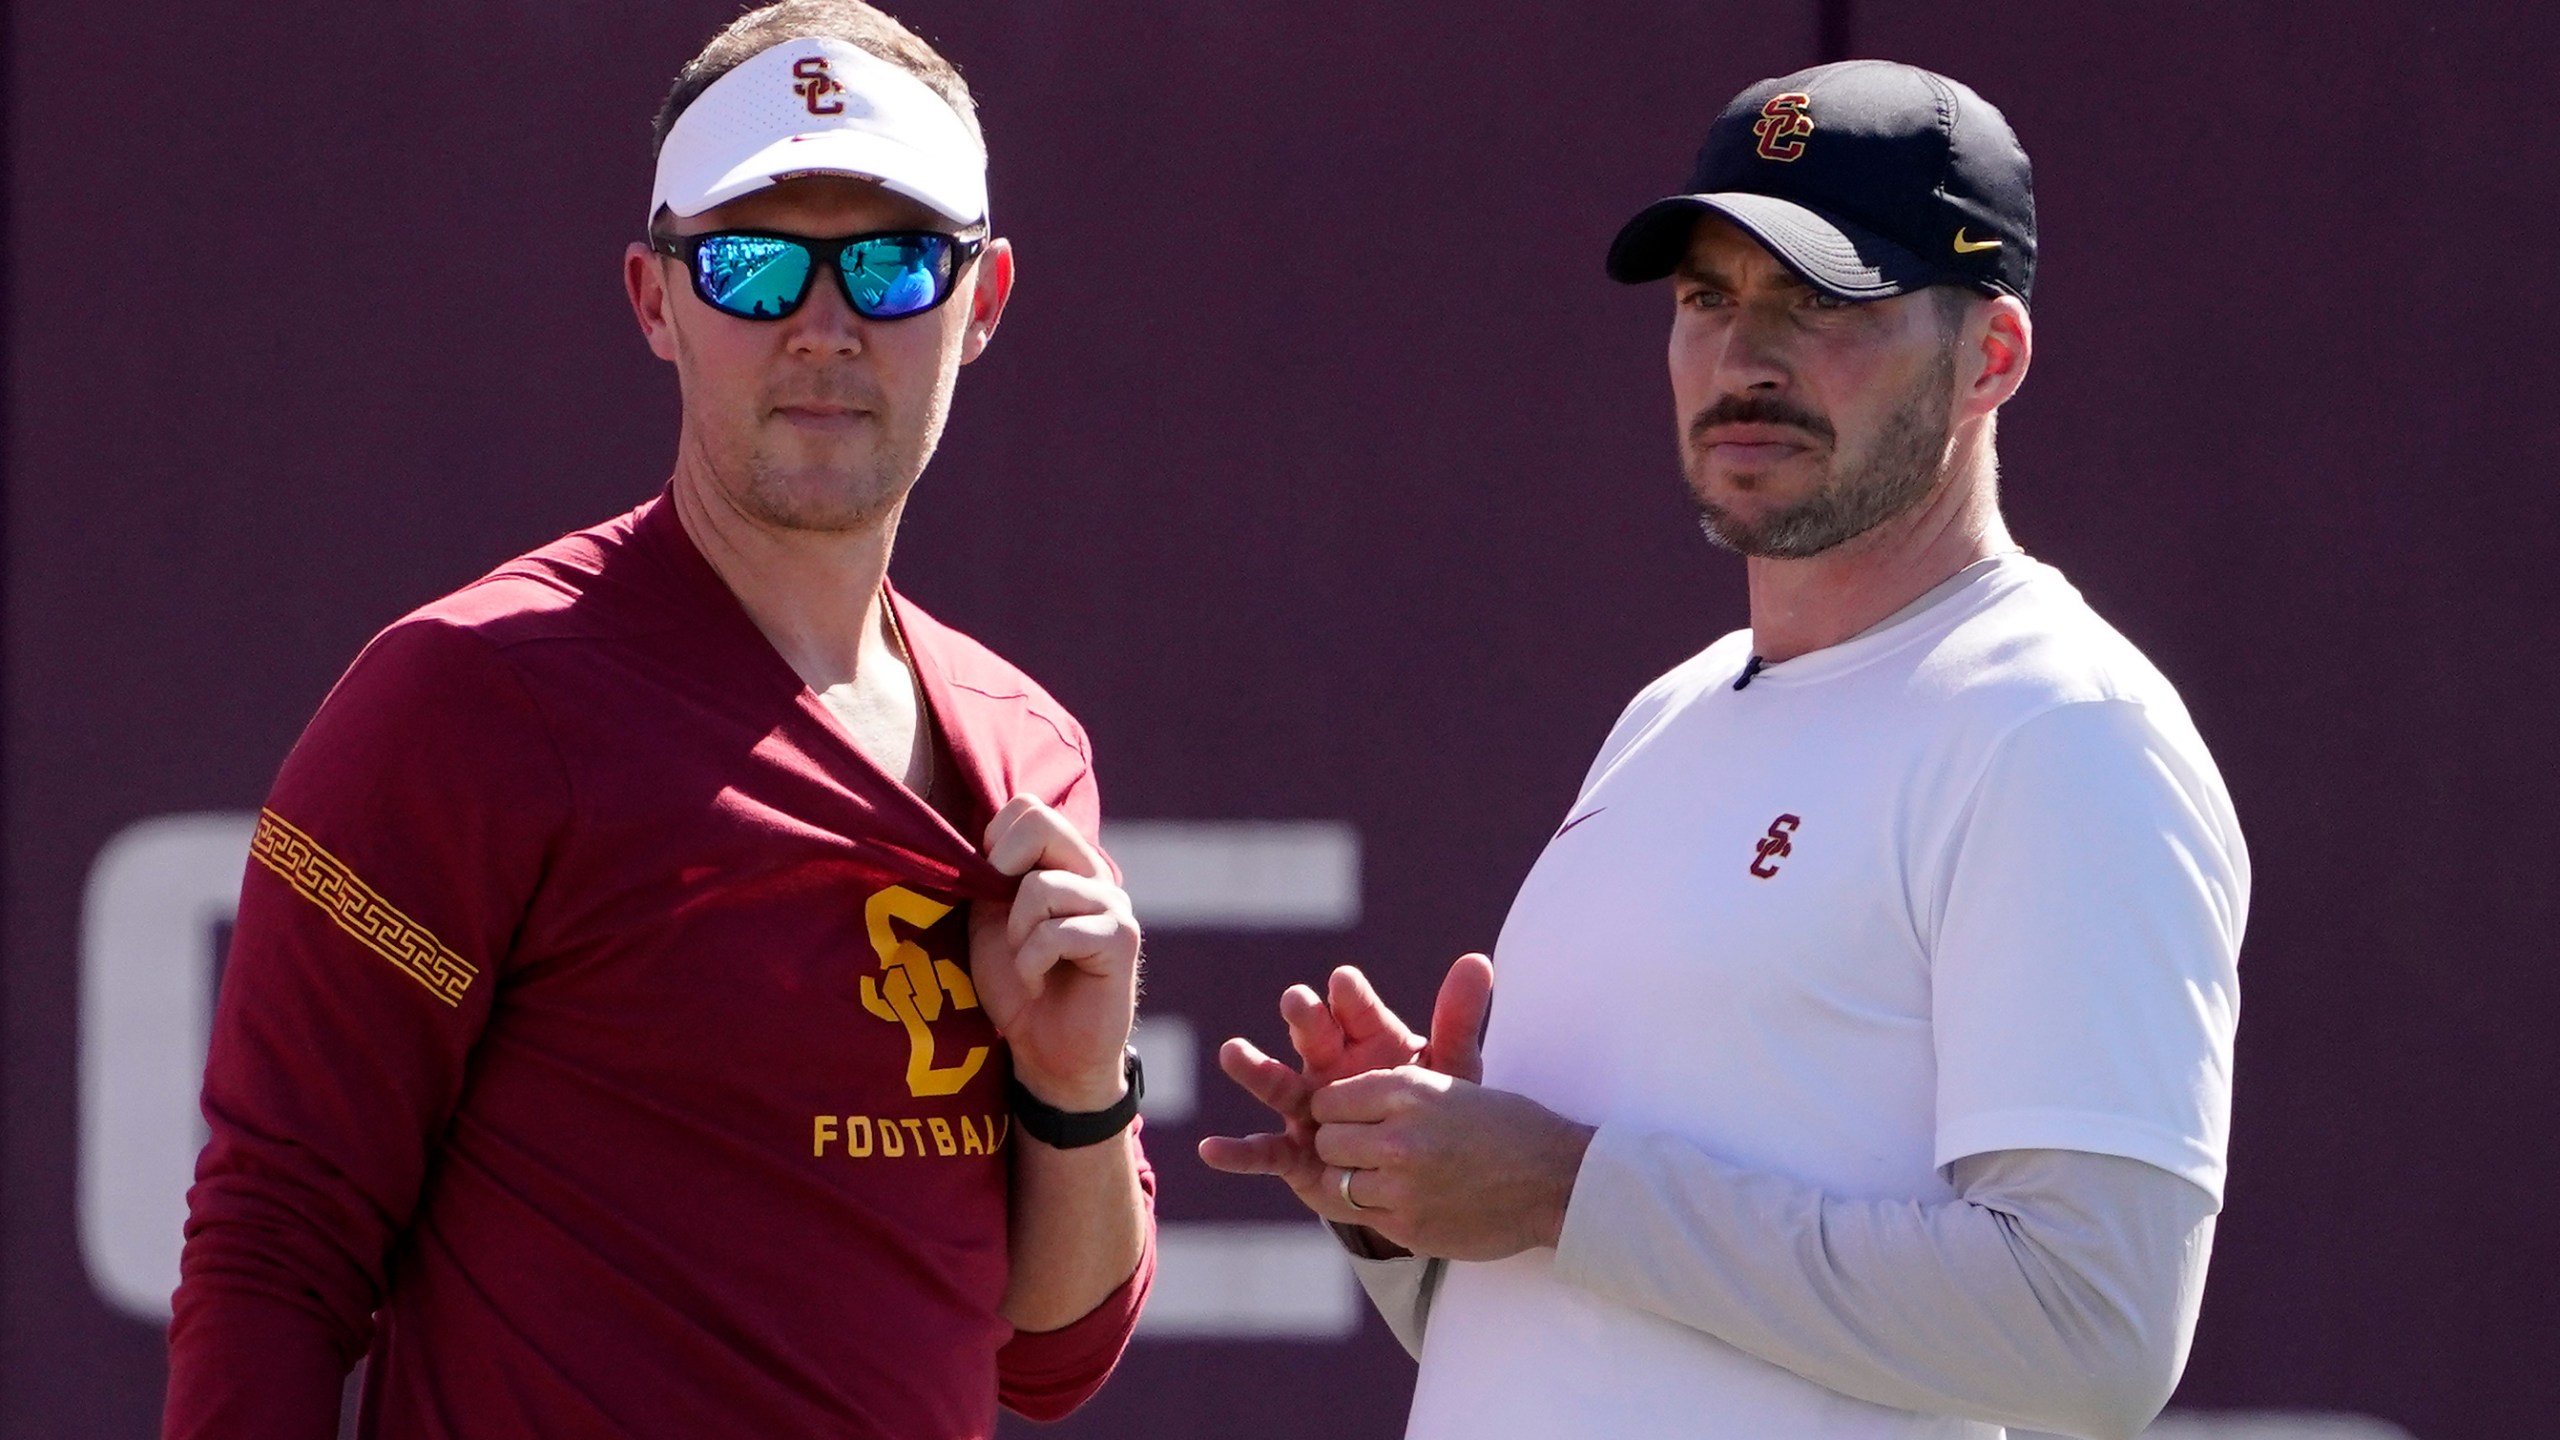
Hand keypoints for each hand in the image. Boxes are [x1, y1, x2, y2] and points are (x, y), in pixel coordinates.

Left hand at [968, 796, 1139, 1112]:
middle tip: (1003, 919)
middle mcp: (1093, 873)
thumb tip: (969, 840)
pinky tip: (1040, 983)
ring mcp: (1112, 904)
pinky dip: (1031, 963)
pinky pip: (1057, 932)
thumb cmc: (1017, 986)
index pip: (1027, 808)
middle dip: (1001, 871)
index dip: (993, 841)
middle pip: (1041, 823)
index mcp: (1063, 862)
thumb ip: (987, 876)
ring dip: (1016, 934)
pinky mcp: (1121, 940)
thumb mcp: (989, 921)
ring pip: (1040, 887)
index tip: (989, 888)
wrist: (1047, 1053)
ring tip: (1026, 962)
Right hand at [1196, 955, 1493, 1227]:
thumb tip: (1479, 961)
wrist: (1417, 1169)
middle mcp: (1329, 1067)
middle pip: (1313, 1037)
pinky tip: (1212, 1150)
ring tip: (1233, 1052)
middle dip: (1304, 1018)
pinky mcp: (1295, 1153)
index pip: (1357, 1011)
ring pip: (1278, 1085)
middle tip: (1296, 1000)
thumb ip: (1458, 1021)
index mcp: (1367, 1041)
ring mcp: (1307, 1108)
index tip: (1344, 982)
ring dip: (1255, 1069)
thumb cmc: (1429, 1107)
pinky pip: (1265, 1151)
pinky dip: (1238, 1153)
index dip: (1350, 997)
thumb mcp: (1450, 1070)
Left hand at [1309, 1066, 1593, 1261]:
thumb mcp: (1451, 1087)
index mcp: (1410, 1091)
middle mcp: (1400, 1135)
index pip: (1329, 1099)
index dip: (1335, 1110)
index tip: (1349, 1119)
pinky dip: (1373, 1210)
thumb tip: (1335, 1105)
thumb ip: (1394, 1095)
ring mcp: (1402, 1187)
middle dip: (1337, 1146)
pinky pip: (1361, 1217)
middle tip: (1361, 1151)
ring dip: (1351, 1182)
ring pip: (1336, 1183)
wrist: (1559, 1182)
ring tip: (1380, 1178)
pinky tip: (1400, 1201)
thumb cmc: (1509, 1128)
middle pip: (1325, 1141)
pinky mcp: (1409, 1227)